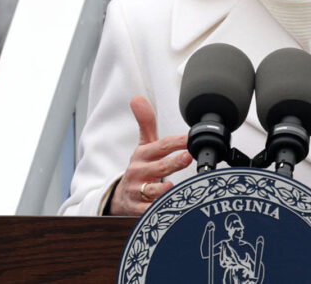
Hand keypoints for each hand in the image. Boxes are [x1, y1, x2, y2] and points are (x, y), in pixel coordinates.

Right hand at [109, 96, 192, 215]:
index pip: (160, 146)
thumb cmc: (139, 168)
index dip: (175, 142)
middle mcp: (139, 173)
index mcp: (142, 156)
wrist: (121, 197)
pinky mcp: (138, 210)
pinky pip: (149, 211)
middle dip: (173, 163)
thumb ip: (146, 123)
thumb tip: (137, 99)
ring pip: (152, 191)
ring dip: (164, 189)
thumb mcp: (143, 146)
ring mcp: (138, 192)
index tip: (189, 138)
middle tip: (187, 157)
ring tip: (174, 186)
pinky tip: (169, 208)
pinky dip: (158, 210)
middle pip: (158, 168)